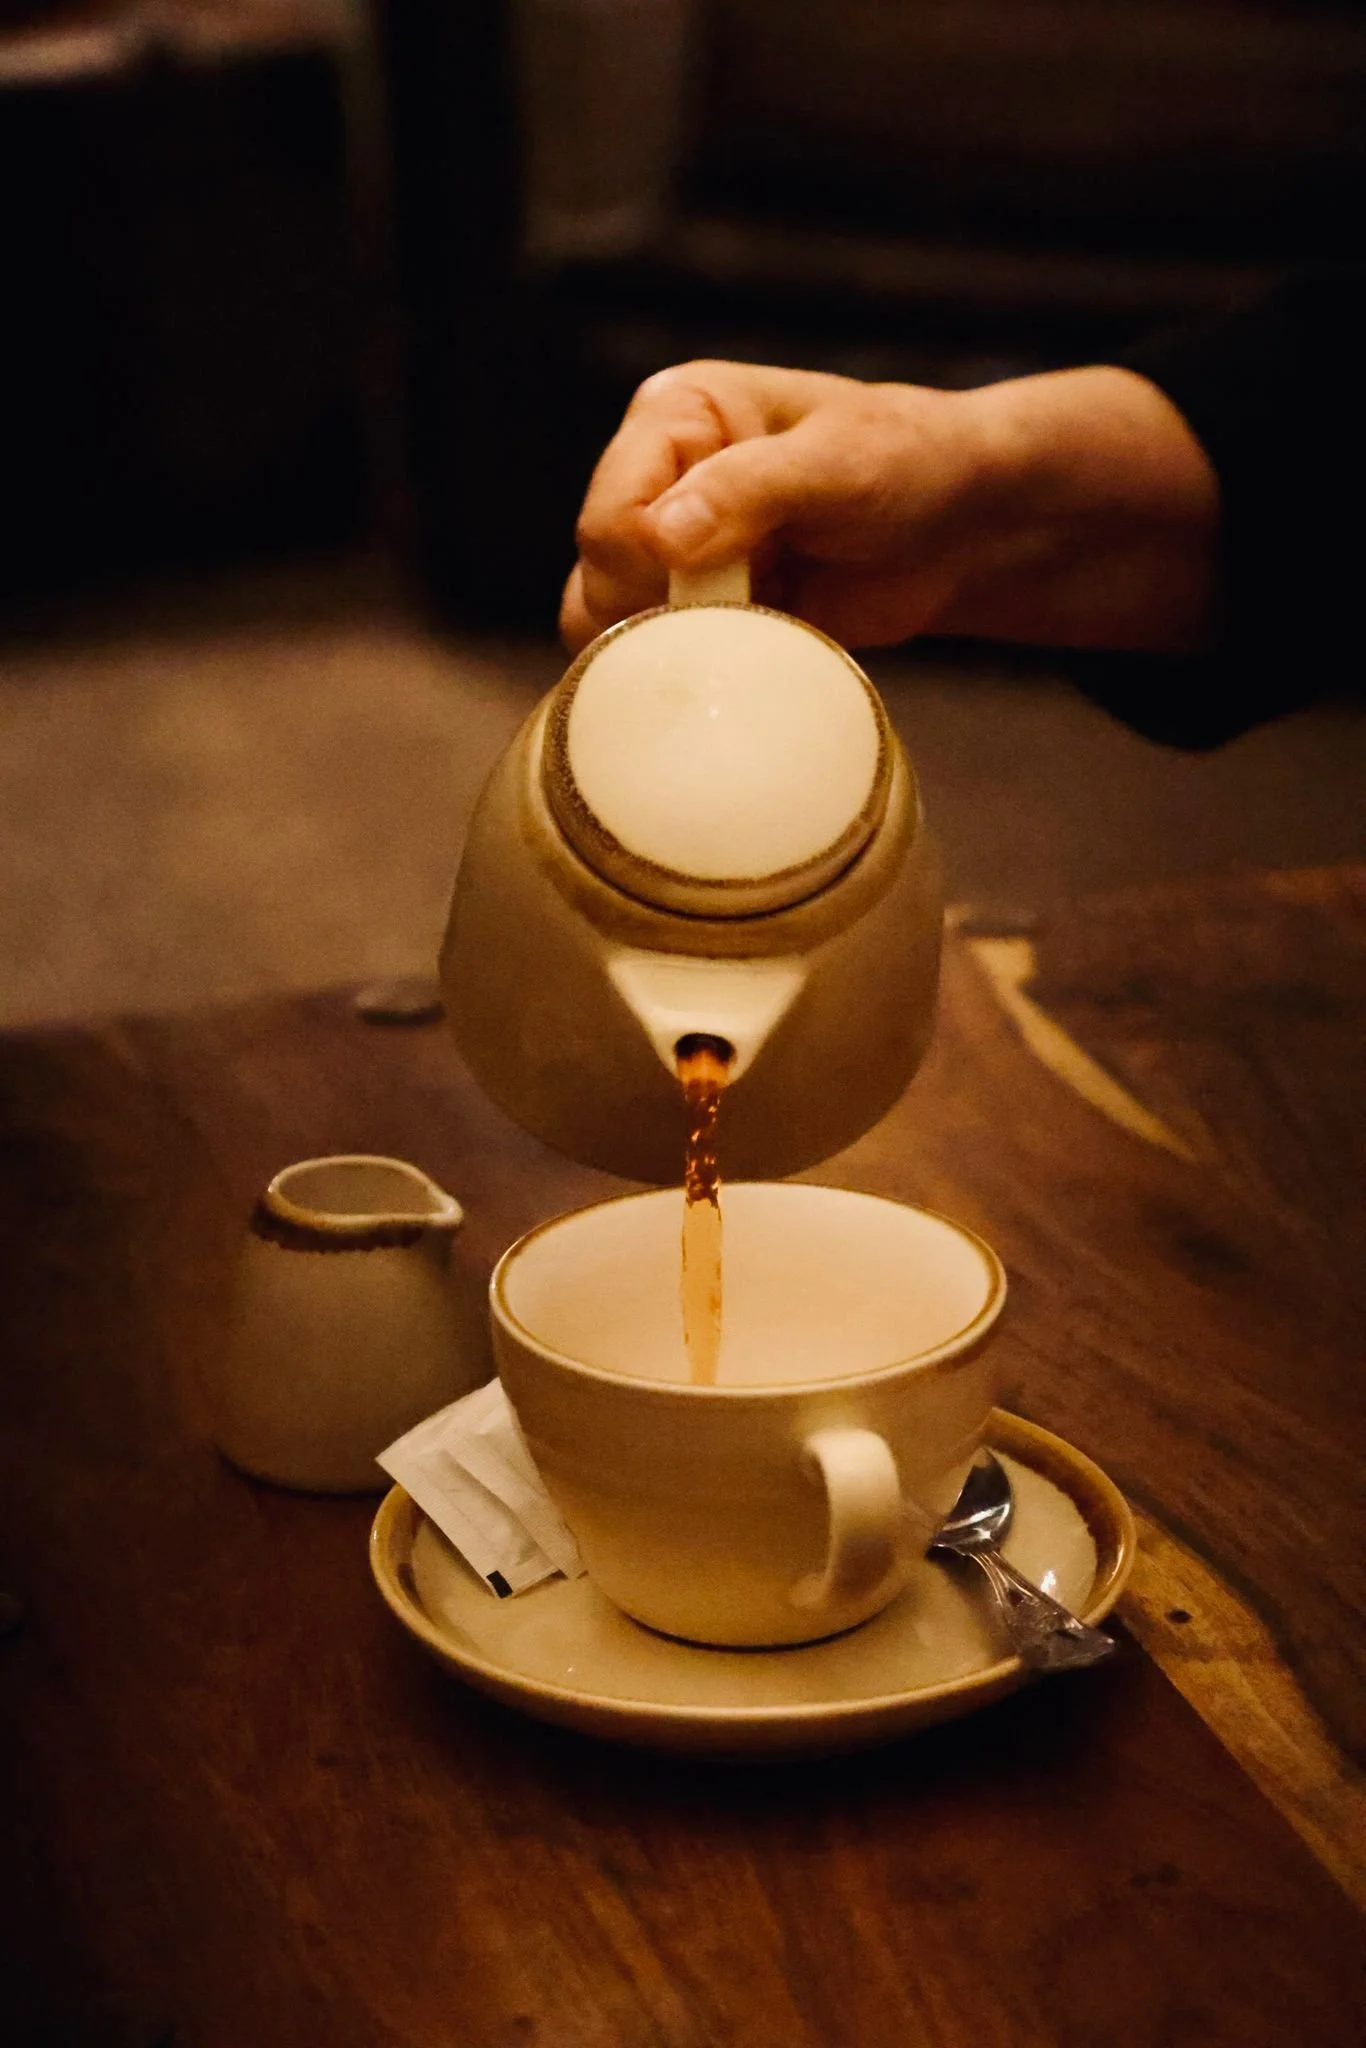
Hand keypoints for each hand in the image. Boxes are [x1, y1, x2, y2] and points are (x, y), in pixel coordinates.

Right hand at [560, 359, 1219, 656]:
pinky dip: (691, 671)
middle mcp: (659, 479)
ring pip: (610, 621)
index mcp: (676, 416)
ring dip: (671, 647)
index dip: (647, 560)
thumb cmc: (910, 464)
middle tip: (752, 604)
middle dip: (662, 608)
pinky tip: (747, 658)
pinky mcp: (700, 608)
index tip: (716, 576)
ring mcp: (673, 551)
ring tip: (752, 630)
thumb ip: (747, 490)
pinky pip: (655, 657)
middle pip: (600, 573)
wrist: (965, 527)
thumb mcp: (838, 463)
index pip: (610, 508)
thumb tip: (661, 536)